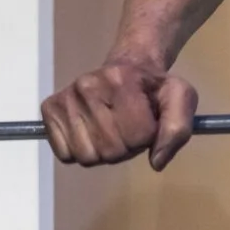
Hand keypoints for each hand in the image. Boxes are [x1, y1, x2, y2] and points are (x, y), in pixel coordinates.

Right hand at [40, 58, 198, 170]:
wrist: (129, 67)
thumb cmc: (154, 87)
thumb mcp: (179, 98)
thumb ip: (177, 129)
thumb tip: (156, 162)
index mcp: (122, 80)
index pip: (138, 137)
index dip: (147, 137)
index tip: (147, 122)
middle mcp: (88, 86)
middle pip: (110, 151)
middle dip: (126, 147)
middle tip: (129, 127)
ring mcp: (66, 98)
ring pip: (86, 157)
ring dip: (103, 152)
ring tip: (111, 130)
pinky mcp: (49, 109)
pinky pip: (65, 155)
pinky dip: (80, 151)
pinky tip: (91, 132)